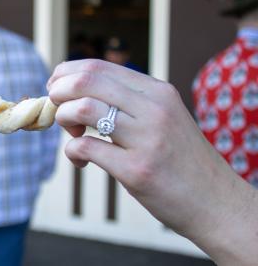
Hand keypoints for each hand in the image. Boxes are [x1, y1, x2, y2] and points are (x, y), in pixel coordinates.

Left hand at [47, 59, 257, 264]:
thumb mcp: (162, 118)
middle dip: (58, 94)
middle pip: (86, 82)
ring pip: (82, 109)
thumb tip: (72, 90)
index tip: (55, 89)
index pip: (98, 67)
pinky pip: (85, 148)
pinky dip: (72, 152)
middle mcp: (154, 109)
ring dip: (64, 120)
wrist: (214, 202)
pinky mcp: (137, 169)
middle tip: (57, 111)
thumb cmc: (178, 159)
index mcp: (158, 92)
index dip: (65, 75)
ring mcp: (146, 139)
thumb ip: (127, 102)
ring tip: (73, 135)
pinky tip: (81, 162)